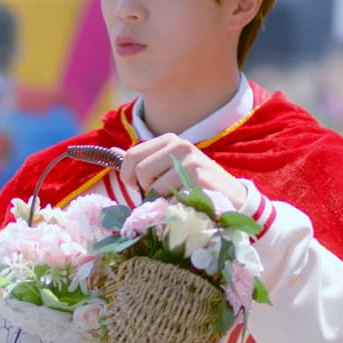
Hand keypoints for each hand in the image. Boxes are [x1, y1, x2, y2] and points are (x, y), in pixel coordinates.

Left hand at [119, 134, 245, 205]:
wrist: (230, 199)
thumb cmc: (194, 186)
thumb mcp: (167, 169)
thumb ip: (142, 161)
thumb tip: (112, 151)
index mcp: (168, 140)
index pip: (131, 155)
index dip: (129, 176)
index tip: (141, 186)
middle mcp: (178, 144)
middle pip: (138, 169)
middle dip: (144, 188)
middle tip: (160, 195)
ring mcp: (188, 157)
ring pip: (150, 183)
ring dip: (158, 198)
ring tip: (175, 197)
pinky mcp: (196, 174)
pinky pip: (165, 193)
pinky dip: (169, 203)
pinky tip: (184, 201)